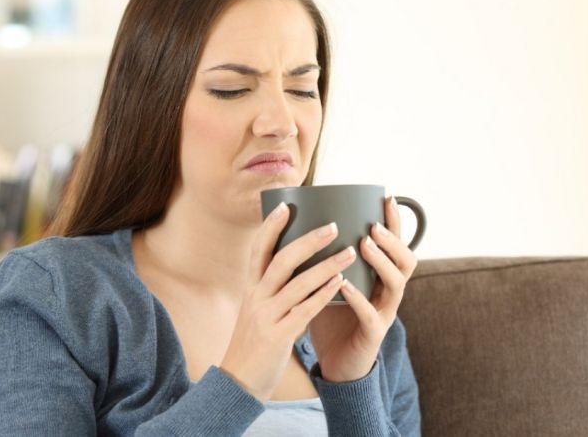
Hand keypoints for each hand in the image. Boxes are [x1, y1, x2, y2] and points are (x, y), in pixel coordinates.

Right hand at [219, 203, 355, 401]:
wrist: (239, 382)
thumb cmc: (253, 344)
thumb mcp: (256, 310)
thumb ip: (271, 289)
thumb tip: (293, 266)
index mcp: (250, 289)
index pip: (258, 250)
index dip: (270, 226)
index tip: (285, 205)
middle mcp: (256, 298)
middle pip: (281, 260)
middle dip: (308, 241)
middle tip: (333, 225)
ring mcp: (266, 317)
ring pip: (297, 284)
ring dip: (325, 266)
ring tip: (349, 252)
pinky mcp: (278, 336)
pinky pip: (304, 310)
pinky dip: (323, 294)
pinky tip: (341, 283)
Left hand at [307, 196, 418, 381]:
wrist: (335, 363)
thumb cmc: (330, 317)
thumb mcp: (328, 281)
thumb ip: (323, 257)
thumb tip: (300, 221)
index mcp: (379, 277)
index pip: (394, 244)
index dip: (394, 222)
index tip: (387, 197)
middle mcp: (387, 292)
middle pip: (406, 261)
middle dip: (393, 240)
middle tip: (373, 226)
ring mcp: (384, 313)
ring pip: (396, 284)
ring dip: (381, 262)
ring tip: (364, 245)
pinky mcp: (372, 334)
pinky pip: (370, 314)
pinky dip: (358, 298)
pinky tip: (344, 286)